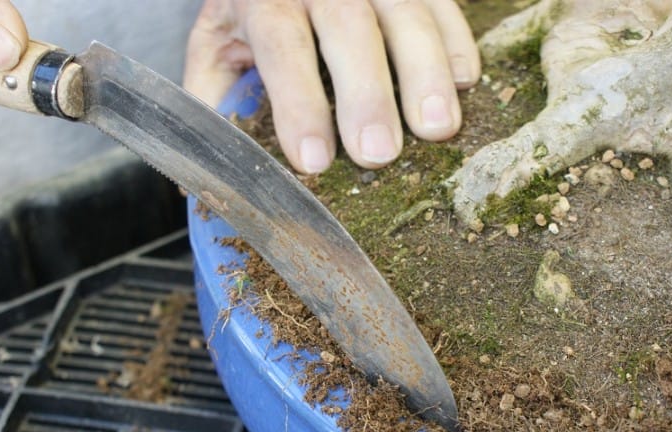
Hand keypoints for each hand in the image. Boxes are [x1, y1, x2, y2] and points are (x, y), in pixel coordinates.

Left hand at [184, 0, 480, 173]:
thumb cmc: (254, 9)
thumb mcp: (218, 41)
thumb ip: (214, 94)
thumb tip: (204, 175)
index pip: (281, 43)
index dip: (299, 101)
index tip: (313, 160)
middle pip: (348, 26)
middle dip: (367, 93)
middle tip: (378, 155)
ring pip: (406, 10)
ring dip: (425, 71)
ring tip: (438, 128)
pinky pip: (443, 2)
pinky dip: (457, 40)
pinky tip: (466, 82)